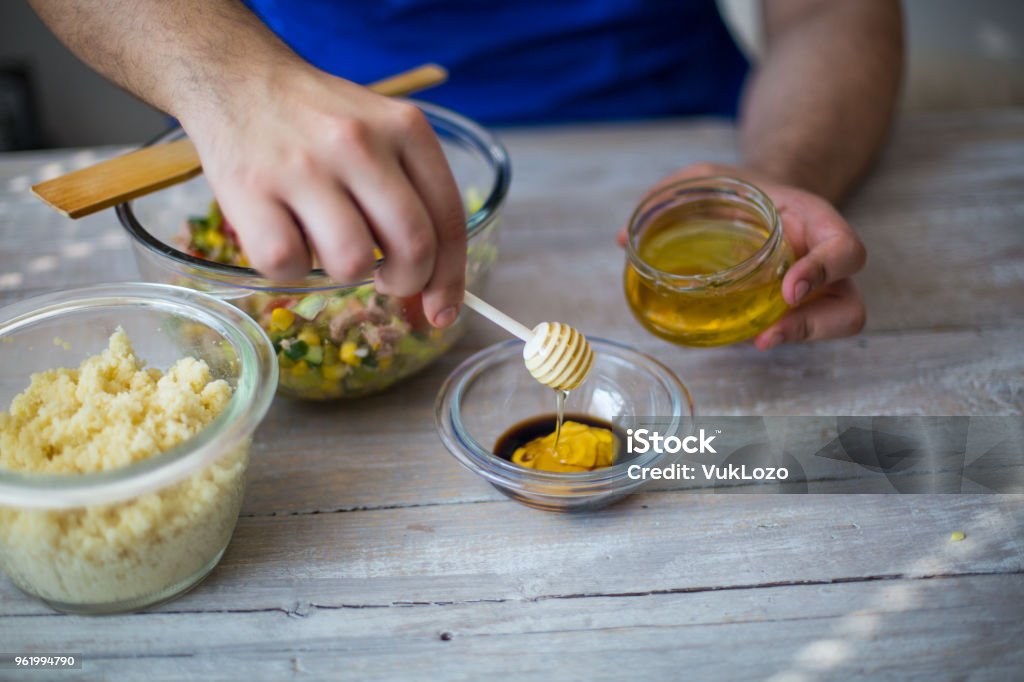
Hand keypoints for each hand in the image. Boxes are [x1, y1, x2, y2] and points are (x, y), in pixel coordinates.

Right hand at [180, 63, 465, 327]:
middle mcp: (359, 143)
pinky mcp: (250, 190)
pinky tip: (285, 238)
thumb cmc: (319, 120)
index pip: (448, 220)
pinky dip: (289, 270)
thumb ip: (414, 194)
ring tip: (328, 243)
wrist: (237, 76)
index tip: (442, 310)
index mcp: (405, 129)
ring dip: (345, 272)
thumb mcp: (383, 131)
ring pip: (353, 263)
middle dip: (406, 283)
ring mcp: (303, 167)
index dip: (450, 278)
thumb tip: (435, 286)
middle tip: (387, 280)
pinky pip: (287, 265)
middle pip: (413, 247)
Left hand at [618, 163, 866, 348]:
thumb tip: (624, 239)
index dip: (825, 272)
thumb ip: (671, 195)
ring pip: (836, 325)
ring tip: (757, 341)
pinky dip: (778, 336)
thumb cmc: (742, 190)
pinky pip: (800, 331)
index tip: (788, 289)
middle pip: (850, 306)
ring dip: (801, 338)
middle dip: (816, 325)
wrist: (762, 199)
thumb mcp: (711, 177)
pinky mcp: (796, 311)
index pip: (846, 249)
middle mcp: (826, 262)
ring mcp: (818, 292)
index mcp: (817, 222)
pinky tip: (740, 338)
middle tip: (769, 331)